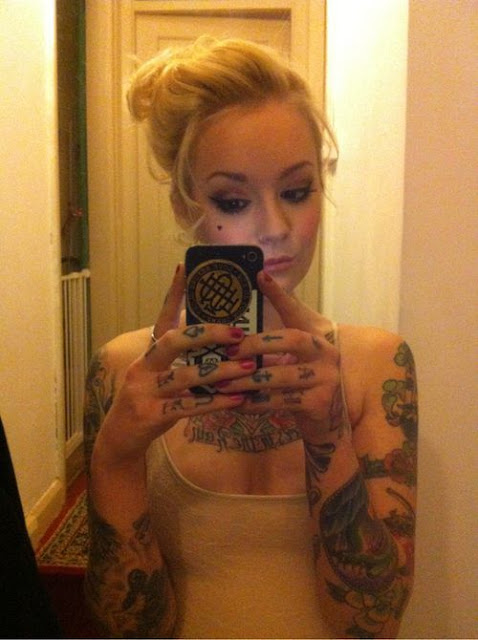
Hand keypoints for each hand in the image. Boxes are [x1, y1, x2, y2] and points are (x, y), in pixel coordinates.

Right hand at [94, 265, 254, 464]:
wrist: (120, 441)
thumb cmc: (148, 404)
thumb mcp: (158, 377)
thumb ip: (181, 360)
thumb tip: (215, 342)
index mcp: (147, 354)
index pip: (161, 317)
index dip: (173, 293)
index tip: (186, 268)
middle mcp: (142, 367)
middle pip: (174, 340)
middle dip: (209, 334)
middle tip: (239, 333)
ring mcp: (144, 391)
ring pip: (186, 375)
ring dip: (221, 370)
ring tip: (249, 368)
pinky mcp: (151, 415)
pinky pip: (189, 406)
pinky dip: (216, 402)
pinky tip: (237, 399)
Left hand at [216, 271, 343, 442]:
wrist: (330, 419)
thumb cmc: (305, 379)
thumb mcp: (295, 353)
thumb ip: (276, 332)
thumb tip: (256, 286)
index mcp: (317, 337)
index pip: (296, 311)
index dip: (279, 295)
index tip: (259, 278)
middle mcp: (326, 354)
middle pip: (290, 340)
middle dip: (255, 345)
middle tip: (227, 351)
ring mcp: (326, 380)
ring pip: (280, 376)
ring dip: (248, 380)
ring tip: (223, 383)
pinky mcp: (320, 405)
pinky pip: (281, 403)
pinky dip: (255, 404)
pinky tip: (236, 404)